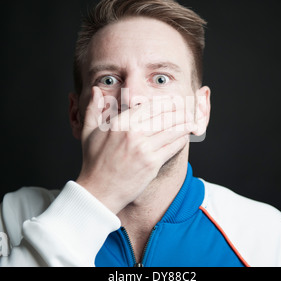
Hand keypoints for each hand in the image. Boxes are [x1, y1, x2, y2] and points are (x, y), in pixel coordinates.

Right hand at [76, 87, 194, 213]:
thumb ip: (94, 108)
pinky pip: (173, 147)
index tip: (173, 102)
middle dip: (179, 111)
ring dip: (184, 124)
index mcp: (119, 123)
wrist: (98, 191)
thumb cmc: (94, 162)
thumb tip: (95, 89)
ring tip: (191, 121)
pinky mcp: (152, 164)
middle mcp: (132, 133)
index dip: (165, 102)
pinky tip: (185, 137)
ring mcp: (143, 149)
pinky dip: (181, 140)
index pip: (149, 106)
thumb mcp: (88, 132)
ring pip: (172, 130)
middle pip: (164, 115)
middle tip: (187, 109)